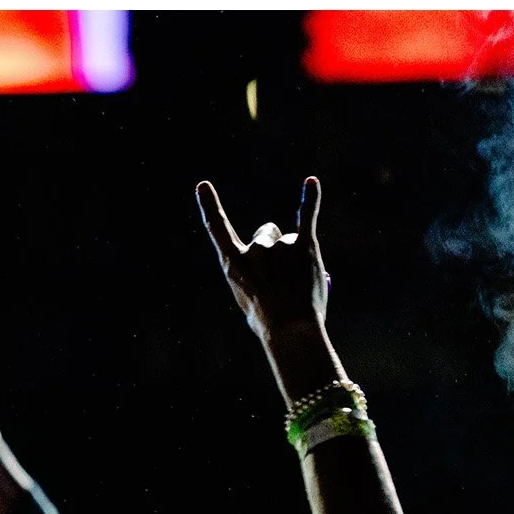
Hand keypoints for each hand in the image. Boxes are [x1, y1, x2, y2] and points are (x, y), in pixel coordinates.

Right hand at [196, 177, 326, 341]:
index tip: (203, 185)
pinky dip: (310, 199)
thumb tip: (274, 262)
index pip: (217, 229)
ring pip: (289, 239)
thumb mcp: (246, 298)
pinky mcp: (304, 246)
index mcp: (233, 265)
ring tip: (298, 282)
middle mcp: (253, 249)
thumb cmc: (267, 321)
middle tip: (282, 278)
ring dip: (295, 255)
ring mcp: (278, 246)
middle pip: (265, 233)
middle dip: (275, 248)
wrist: (290, 330)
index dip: (210, 206)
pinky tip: (310, 183)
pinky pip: (307, 216)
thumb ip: (253, 273)